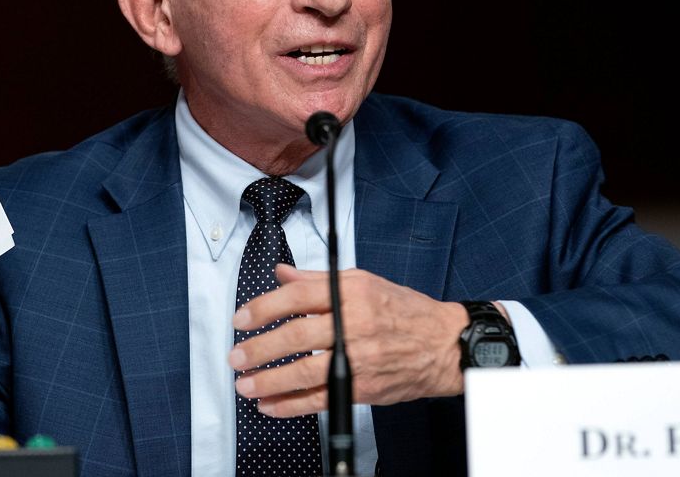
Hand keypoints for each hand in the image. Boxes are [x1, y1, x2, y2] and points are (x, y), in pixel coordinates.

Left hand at [228, 264, 468, 417]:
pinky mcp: (363, 387)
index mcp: (351, 292)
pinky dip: (291, 404)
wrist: (443, 345)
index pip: (297, 296)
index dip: (264, 308)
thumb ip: (317, 280)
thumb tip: (281, 274)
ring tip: (246, 384)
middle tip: (236, 356)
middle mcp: (354, 323)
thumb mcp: (363, 282)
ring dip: (269, 381)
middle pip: (296, 335)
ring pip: (305, 371)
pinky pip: (321, 399)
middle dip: (260, 348)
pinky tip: (271, 405)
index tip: (242, 318)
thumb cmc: (405, 311)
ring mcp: (359, 358)